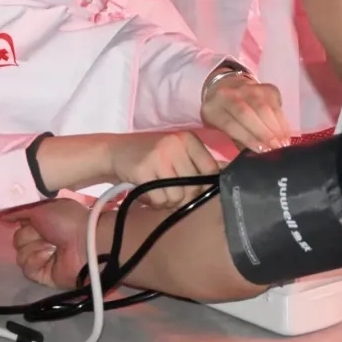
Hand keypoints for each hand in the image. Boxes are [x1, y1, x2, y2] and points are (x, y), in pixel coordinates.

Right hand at [7, 200, 89, 288]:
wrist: (84, 243)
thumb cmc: (66, 221)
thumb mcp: (41, 208)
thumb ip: (20, 212)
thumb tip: (3, 217)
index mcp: (42, 222)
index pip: (19, 224)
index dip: (17, 222)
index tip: (12, 220)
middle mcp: (41, 240)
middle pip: (17, 239)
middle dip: (29, 235)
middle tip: (45, 233)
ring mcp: (42, 258)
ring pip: (20, 255)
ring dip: (34, 247)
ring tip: (52, 247)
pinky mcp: (43, 275)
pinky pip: (27, 269)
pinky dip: (36, 260)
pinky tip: (49, 257)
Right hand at [104, 130, 218, 208]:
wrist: (114, 152)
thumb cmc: (151, 157)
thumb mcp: (177, 153)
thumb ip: (199, 165)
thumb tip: (227, 180)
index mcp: (188, 139)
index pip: (210, 170)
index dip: (204, 185)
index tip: (192, 187)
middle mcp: (175, 144)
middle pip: (195, 187)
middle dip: (183, 195)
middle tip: (167, 187)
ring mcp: (159, 156)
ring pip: (178, 197)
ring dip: (167, 200)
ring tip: (156, 188)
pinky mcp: (143, 170)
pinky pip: (160, 200)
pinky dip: (154, 202)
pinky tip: (146, 190)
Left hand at [201, 72, 291, 151]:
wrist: (228, 86)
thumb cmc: (225, 115)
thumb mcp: (222, 128)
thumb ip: (237, 140)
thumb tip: (257, 156)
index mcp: (212, 109)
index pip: (230, 123)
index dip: (248, 138)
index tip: (262, 151)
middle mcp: (228, 95)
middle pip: (247, 113)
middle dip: (264, 133)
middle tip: (276, 148)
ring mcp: (247, 88)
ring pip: (263, 107)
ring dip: (276, 127)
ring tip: (283, 142)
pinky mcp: (264, 87)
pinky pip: (275, 104)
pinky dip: (282, 120)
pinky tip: (286, 133)